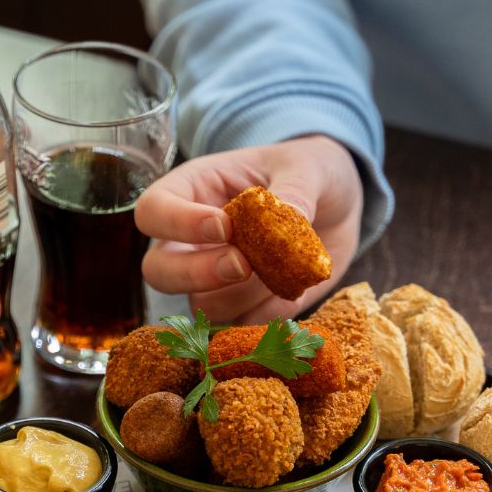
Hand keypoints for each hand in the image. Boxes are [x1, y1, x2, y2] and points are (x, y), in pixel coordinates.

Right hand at [135, 136, 362, 323]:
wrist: (338, 207)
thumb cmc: (310, 173)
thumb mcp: (308, 167)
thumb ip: (295, 191)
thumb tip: (288, 220)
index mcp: (192, 191)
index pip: (153, 211)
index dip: (178, 223)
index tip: (224, 226)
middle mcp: (190, 240)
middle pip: (158, 271)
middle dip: (197, 273)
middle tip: (243, 265)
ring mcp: (211, 279)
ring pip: (201, 305)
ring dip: (243, 295)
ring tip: (286, 268)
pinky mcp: (241, 307)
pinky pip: (242, 324)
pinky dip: (269, 313)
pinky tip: (295, 288)